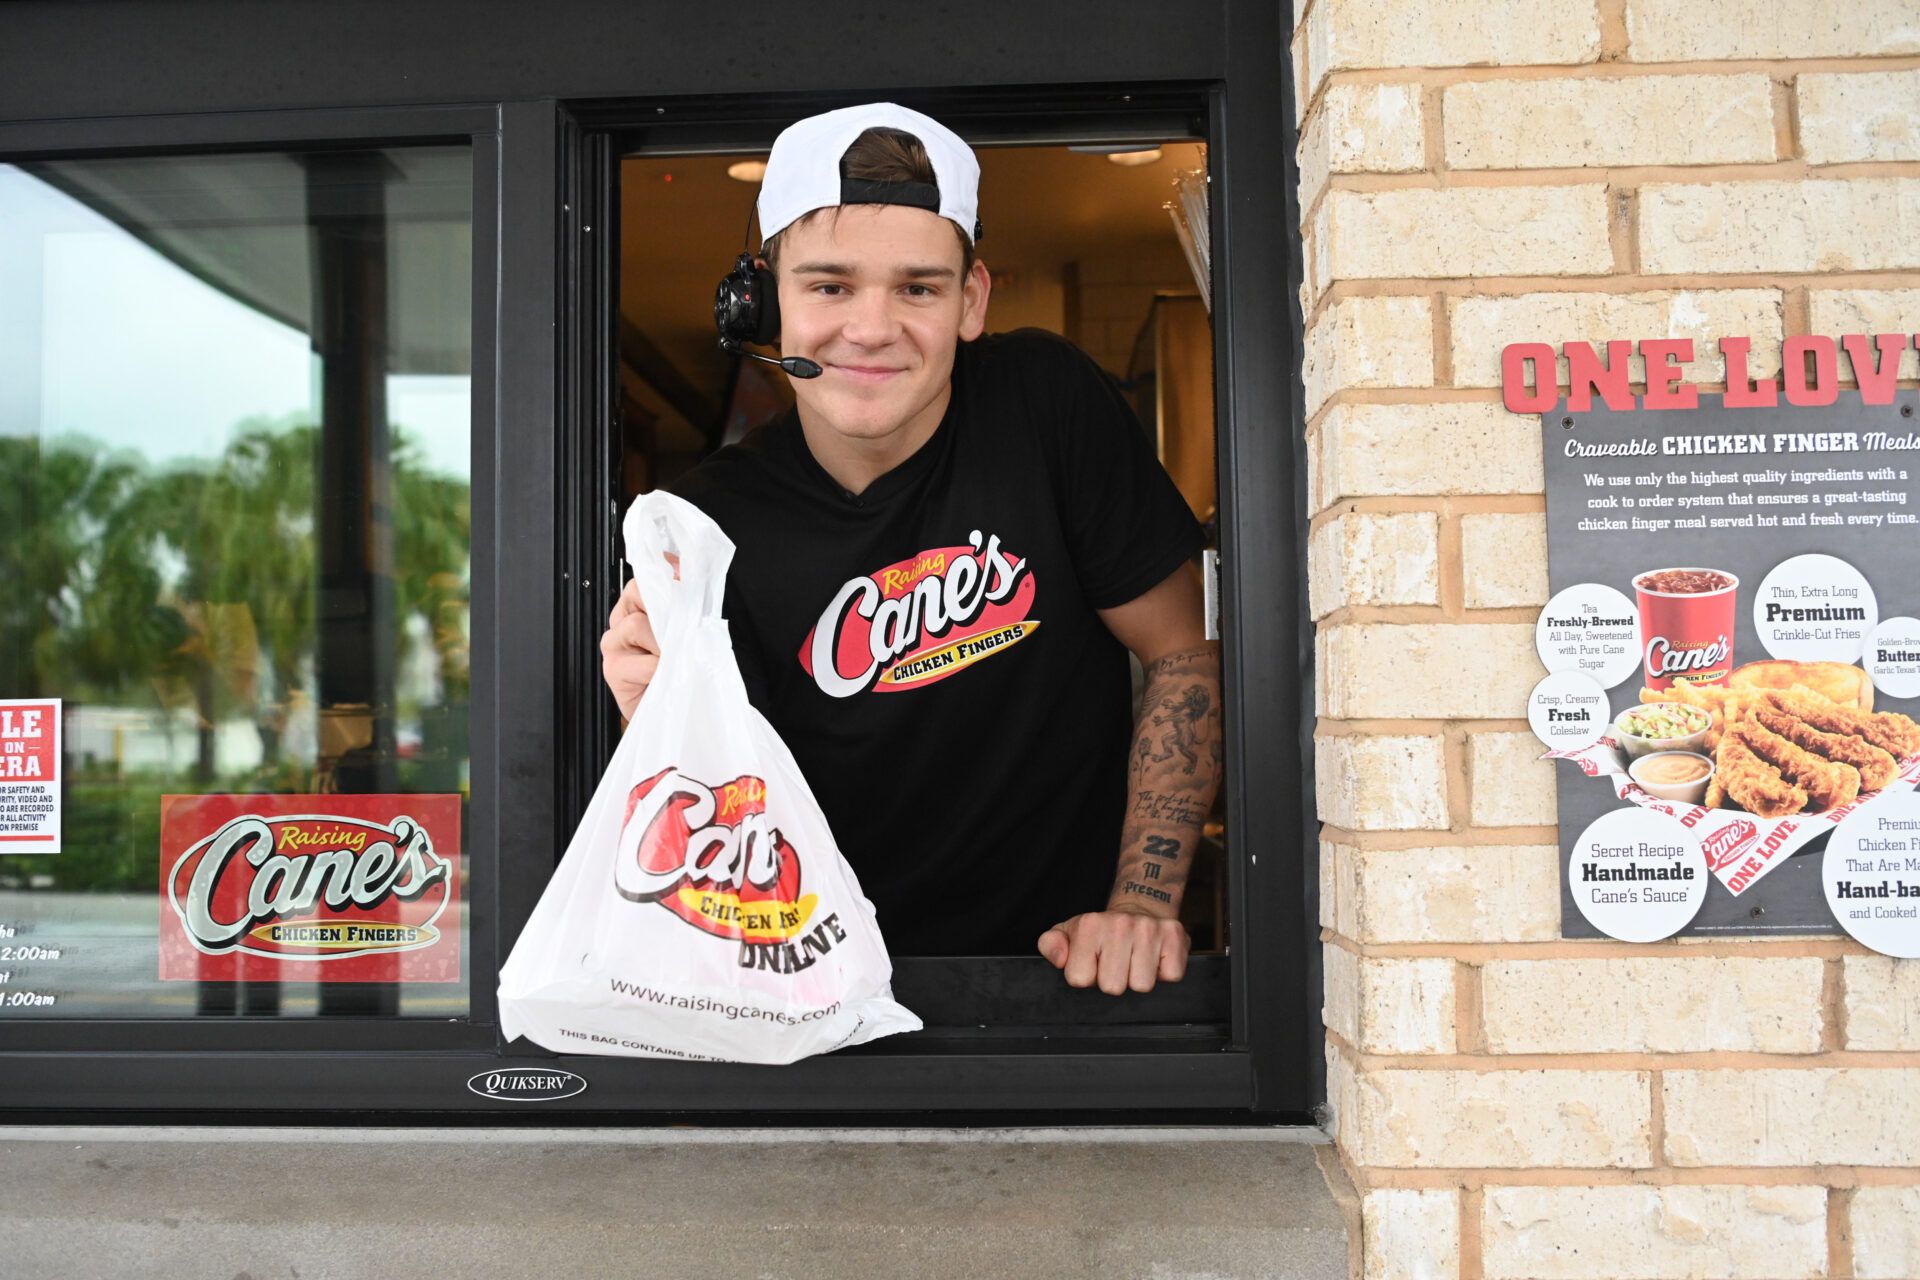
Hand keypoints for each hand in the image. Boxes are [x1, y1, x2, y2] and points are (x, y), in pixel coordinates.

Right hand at [600, 555, 675, 719]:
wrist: (679, 711)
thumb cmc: (684, 669)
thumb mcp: (692, 627)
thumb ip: (686, 598)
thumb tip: (679, 567)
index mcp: (637, 606)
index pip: (646, 578)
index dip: (669, 581)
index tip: (685, 587)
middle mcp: (621, 621)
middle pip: (638, 593)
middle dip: (667, 611)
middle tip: (684, 632)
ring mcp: (613, 644)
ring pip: (637, 625)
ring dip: (666, 644)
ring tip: (676, 659)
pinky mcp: (613, 670)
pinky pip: (644, 661)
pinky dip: (662, 668)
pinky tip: (667, 675)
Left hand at [1037, 906, 1188, 994]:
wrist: (1140, 908)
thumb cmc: (1101, 931)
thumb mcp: (1069, 933)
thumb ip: (1051, 945)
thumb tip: (1061, 959)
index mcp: (1089, 925)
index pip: (1079, 979)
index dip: (1087, 977)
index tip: (1094, 963)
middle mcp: (1120, 924)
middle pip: (1112, 987)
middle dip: (1114, 981)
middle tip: (1117, 963)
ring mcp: (1150, 929)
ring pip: (1142, 986)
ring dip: (1138, 978)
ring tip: (1135, 961)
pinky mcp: (1175, 936)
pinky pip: (1171, 977)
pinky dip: (1164, 973)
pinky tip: (1154, 959)